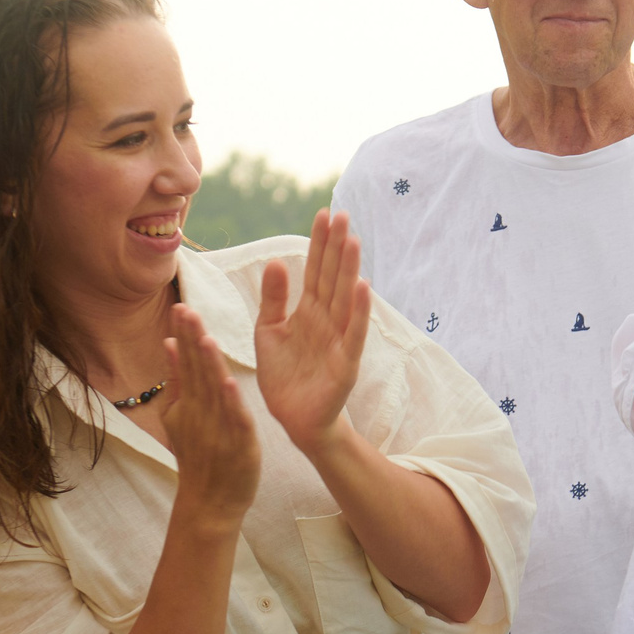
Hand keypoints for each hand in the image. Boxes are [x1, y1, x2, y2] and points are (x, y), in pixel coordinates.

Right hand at [164, 304, 261, 520]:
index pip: (187, 364)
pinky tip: (230, 383)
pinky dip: (232, 404)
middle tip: (188, 311)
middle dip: (194, 342)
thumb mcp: (179, 415)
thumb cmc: (197, 455)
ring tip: (207, 339)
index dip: (185, 336)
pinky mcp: (240, 446)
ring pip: (214, 394)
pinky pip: (235, 422)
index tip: (181, 307)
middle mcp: (201, 414)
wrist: (208, 502)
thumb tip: (171, 343)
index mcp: (190, 404)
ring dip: (210, 367)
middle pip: (197, 373)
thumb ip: (178, 379)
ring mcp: (219, 430)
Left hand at [253, 210, 371, 457]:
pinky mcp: (345, 364)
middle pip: (332, 277)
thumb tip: (275, 262)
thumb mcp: (268, 332)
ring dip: (350, 270)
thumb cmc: (284, 376)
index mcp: (308, 311)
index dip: (318, 243)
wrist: (294, 420)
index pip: (315, 270)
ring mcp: (339, 340)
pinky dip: (360, 312)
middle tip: (342, 214)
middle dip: (336, 247)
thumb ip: (273, 299)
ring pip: (345, 299)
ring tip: (353, 241)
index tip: (323, 214)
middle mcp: (327, 320)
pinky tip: (364, 288)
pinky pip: (354, 334)